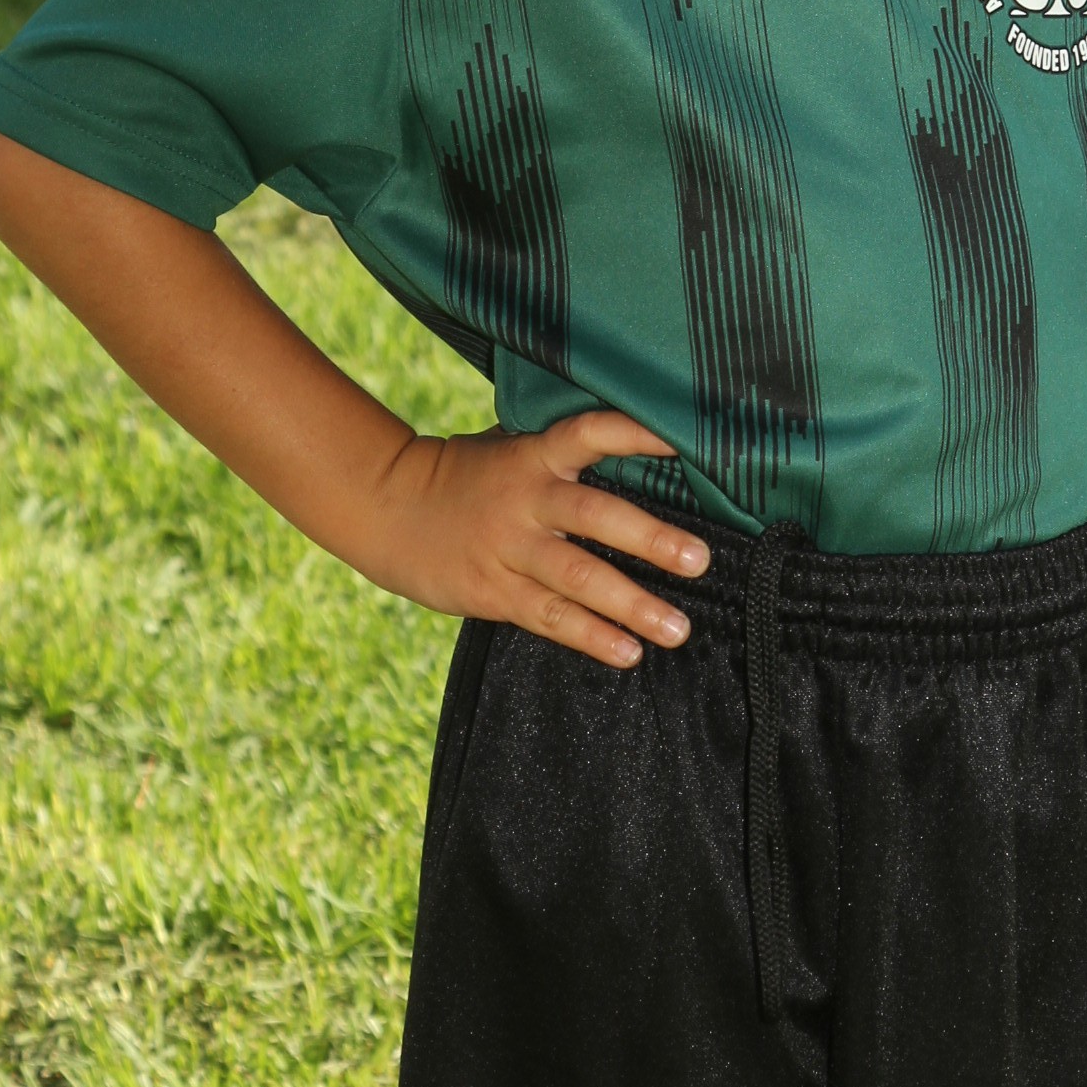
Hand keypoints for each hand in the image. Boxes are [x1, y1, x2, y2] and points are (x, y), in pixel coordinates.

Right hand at [369, 409, 707, 665]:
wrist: (387, 508)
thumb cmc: (467, 475)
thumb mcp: (510, 447)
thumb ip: (562, 453)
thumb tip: (641, 447)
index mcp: (534, 456)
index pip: (590, 434)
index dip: (635, 434)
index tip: (685, 441)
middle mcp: (525, 500)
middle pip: (594, 517)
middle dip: (650, 539)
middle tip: (700, 560)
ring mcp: (509, 549)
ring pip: (578, 577)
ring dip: (632, 604)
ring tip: (677, 628)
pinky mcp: (493, 591)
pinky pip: (549, 618)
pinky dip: (591, 636)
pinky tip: (628, 653)